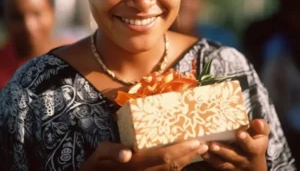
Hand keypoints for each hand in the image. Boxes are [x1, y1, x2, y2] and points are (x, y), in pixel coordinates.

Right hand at [80, 139, 207, 170]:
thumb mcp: (99, 154)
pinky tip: (185, 161)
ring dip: (187, 162)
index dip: (181, 150)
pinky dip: (177, 168)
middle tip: (204, 145)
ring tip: (199, 151)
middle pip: (171, 165)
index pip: (163, 156)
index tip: (195, 141)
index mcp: (134, 164)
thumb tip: (127, 153)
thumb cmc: (96, 166)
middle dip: (189, 155)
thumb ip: (111, 151)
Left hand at [202, 119, 268, 169]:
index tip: (239, 133)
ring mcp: (234, 165)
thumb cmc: (256, 140)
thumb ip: (260, 127)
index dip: (246, 140)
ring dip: (213, 156)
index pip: (251, 146)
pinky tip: (201, 152)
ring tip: (204, 148)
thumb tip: (257, 122)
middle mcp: (244, 159)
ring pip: (223, 163)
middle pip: (234, 156)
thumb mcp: (261, 133)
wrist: (253, 161)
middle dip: (223, 150)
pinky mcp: (225, 167)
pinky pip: (217, 165)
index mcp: (255, 149)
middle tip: (212, 144)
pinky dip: (209, 159)